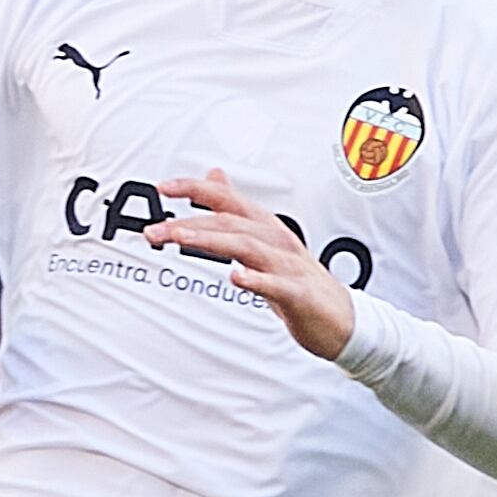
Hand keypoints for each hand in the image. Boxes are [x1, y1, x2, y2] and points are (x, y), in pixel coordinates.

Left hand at [144, 168, 356, 357]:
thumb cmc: (299, 280)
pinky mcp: (299, 294)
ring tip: (182, 239)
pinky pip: (276, 285)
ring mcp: (289, 266)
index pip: (228, 199)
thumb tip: (214, 177)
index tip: (164, 187)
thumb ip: (237, 210)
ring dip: (212, 241)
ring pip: (247, 246)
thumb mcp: (265, 239)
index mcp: (266, 226)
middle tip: (155, 231)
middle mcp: (277, 239)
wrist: (341, 319)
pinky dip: (255, 280)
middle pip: (230, 222)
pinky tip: (236, 278)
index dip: (196, 189)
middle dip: (189, 223)